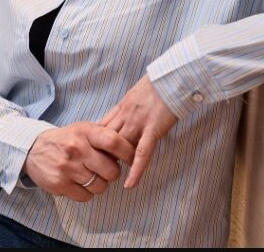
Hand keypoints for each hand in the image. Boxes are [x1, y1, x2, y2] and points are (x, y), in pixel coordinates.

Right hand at [23, 122, 134, 201]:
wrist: (34, 149)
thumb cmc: (66, 139)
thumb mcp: (83, 129)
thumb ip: (103, 136)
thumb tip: (129, 147)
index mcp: (85, 132)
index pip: (114, 142)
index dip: (127, 152)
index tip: (132, 159)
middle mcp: (77, 149)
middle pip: (111, 170)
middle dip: (113, 172)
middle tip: (107, 170)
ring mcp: (68, 168)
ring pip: (100, 186)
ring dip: (100, 184)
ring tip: (92, 175)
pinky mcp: (60, 185)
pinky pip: (86, 196)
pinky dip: (87, 192)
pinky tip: (81, 183)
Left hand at [99, 75, 177, 189]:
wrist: (172, 78)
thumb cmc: (158, 84)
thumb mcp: (136, 93)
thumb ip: (127, 107)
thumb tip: (121, 117)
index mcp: (122, 106)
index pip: (102, 128)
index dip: (95, 142)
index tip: (91, 154)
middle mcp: (126, 116)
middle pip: (106, 140)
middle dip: (101, 155)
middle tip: (97, 170)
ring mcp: (138, 123)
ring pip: (120, 147)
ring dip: (116, 163)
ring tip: (111, 179)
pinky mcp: (153, 130)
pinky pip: (142, 153)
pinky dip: (135, 170)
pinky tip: (129, 184)